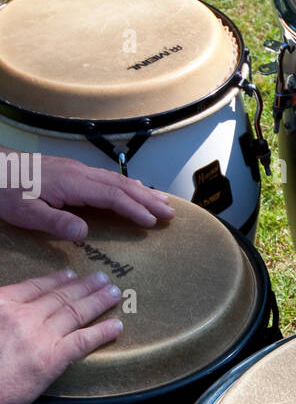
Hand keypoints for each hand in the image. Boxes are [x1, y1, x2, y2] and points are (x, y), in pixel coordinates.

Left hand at [0, 152, 173, 239]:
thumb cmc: (6, 191)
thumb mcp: (26, 212)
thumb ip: (56, 222)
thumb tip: (85, 233)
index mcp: (73, 183)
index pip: (112, 196)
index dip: (134, 209)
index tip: (151, 222)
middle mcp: (80, 173)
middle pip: (122, 185)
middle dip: (148, 199)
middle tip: (170, 213)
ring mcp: (77, 170)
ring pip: (117, 180)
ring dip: (142, 191)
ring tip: (162, 202)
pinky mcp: (72, 171)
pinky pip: (108, 178)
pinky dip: (127, 185)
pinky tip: (134, 189)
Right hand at [0, 269, 125, 403]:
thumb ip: (4, 315)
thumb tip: (15, 315)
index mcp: (2, 303)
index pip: (34, 286)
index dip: (56, 280)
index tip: (70, 274)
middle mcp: (22, 314)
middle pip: (59, 296)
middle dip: (84, 286)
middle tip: (102, 278)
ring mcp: (39, 335)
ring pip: (75, 312)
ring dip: (98, 301)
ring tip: (113, 293)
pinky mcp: (52, 358)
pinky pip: (83, 340)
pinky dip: (102, 332)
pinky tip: (116, 326)